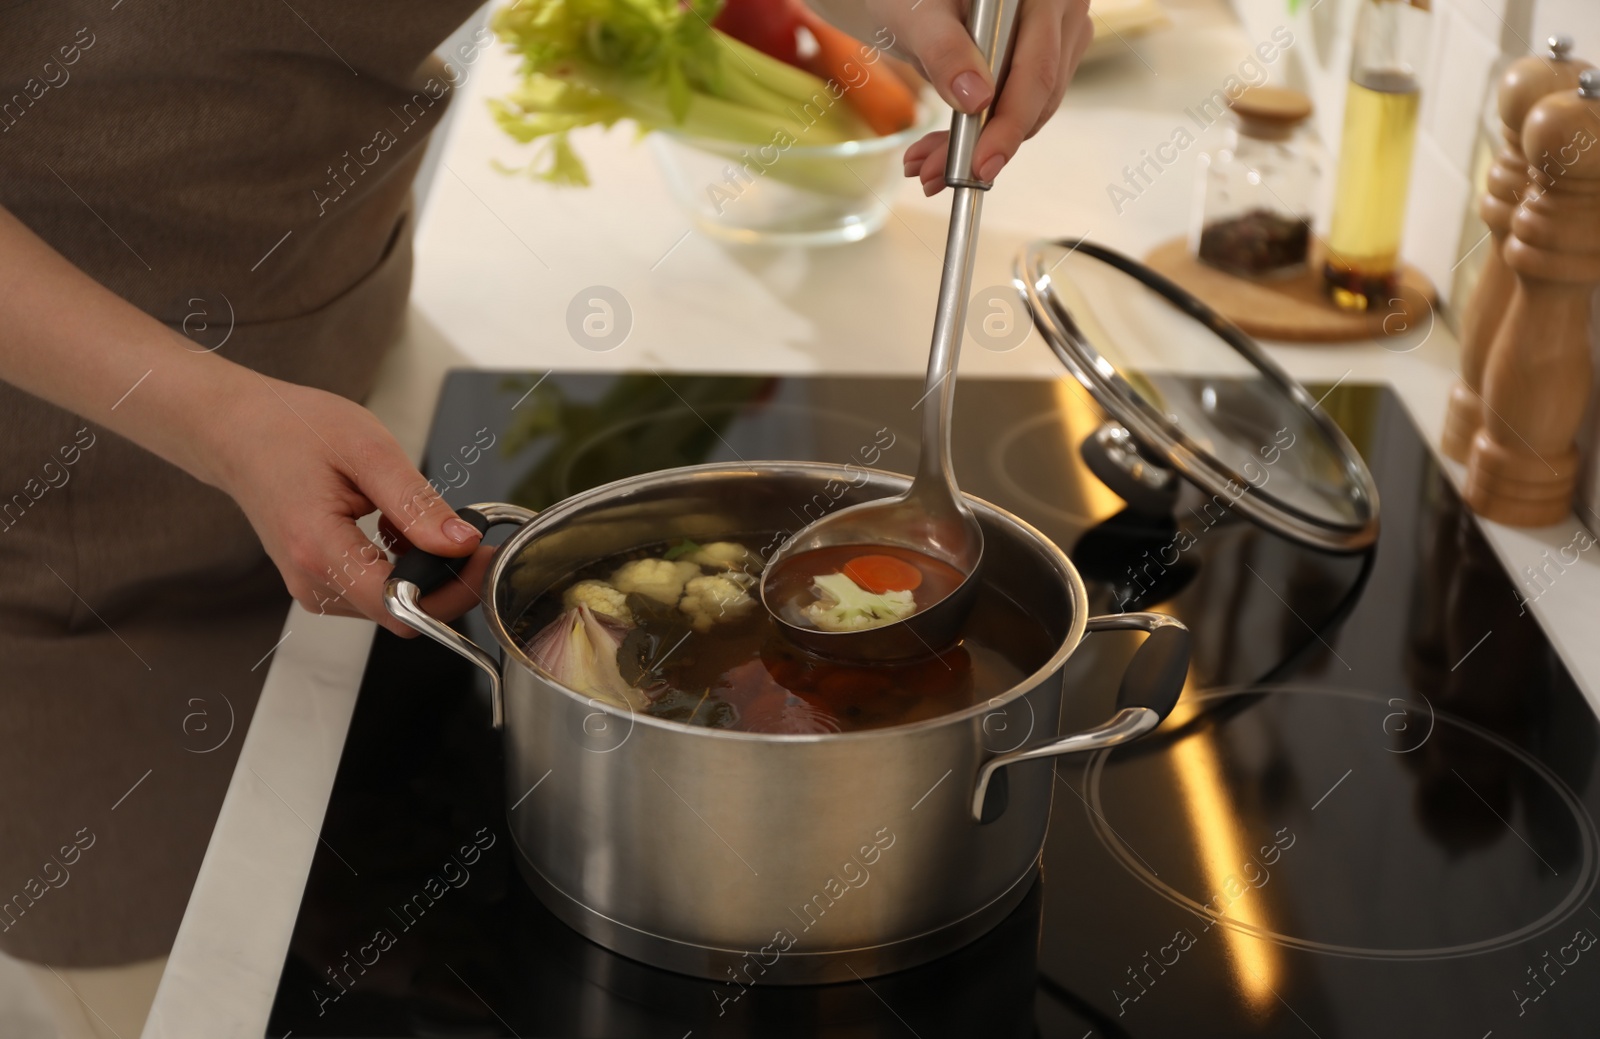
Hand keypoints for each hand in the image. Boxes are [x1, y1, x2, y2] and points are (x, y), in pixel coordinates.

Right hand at [208, 372, 491, 636]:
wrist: (237, 430)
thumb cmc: (291, 429)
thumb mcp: (367, 450)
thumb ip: (416, 503)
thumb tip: (460, 543)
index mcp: (319, 550)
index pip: (401, 605)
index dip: (454, 589)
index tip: (485, 559)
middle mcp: (312, 581)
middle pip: (403, 611)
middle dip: (446, 580)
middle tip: (469, 535)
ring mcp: (313, 587)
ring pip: (393, 604)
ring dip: (423, 571)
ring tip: (418, 520)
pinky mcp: (319, 582)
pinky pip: (375, 591)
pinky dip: (400, 566)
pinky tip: (394, 528)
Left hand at [883, 0, 1092, 193]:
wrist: (918, 1)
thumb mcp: (917, 16)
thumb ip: (945, 50)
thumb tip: (977, 100)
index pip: (1036, 68)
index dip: (1011, 122)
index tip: (981, 163)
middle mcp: (1062, 9)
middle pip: (1037, 94)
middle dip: (984, 144)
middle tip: (933, 175)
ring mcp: (1060, 35)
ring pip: (1030, 109)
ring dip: (977, 145)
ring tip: (926, 163)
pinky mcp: (1048, 60)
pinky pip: (1021, 108)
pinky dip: (980, 134)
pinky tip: (942, 148)